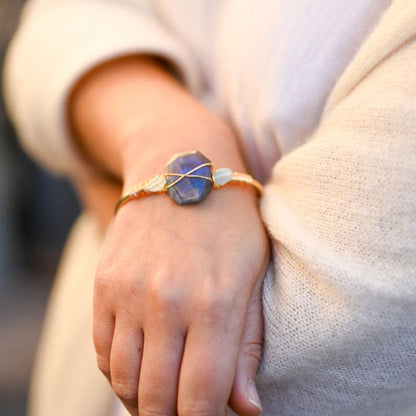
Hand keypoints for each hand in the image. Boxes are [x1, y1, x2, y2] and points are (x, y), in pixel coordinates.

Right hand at [93, 185, 268, 415]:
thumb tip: (248, 409)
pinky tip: (139, 365)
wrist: (180, 172)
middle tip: (185, 409)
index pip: (202, 398)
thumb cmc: (229, 224)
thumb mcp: (253, 276)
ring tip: (162, 394)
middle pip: (158, 399)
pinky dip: (119, 371)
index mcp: (216, 303)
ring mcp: (129, 291)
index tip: (210, 415)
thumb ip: (247, 344)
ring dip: (142, 399)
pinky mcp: (104, 283)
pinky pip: (102, 349)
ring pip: (124, 380)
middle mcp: (167, 302)